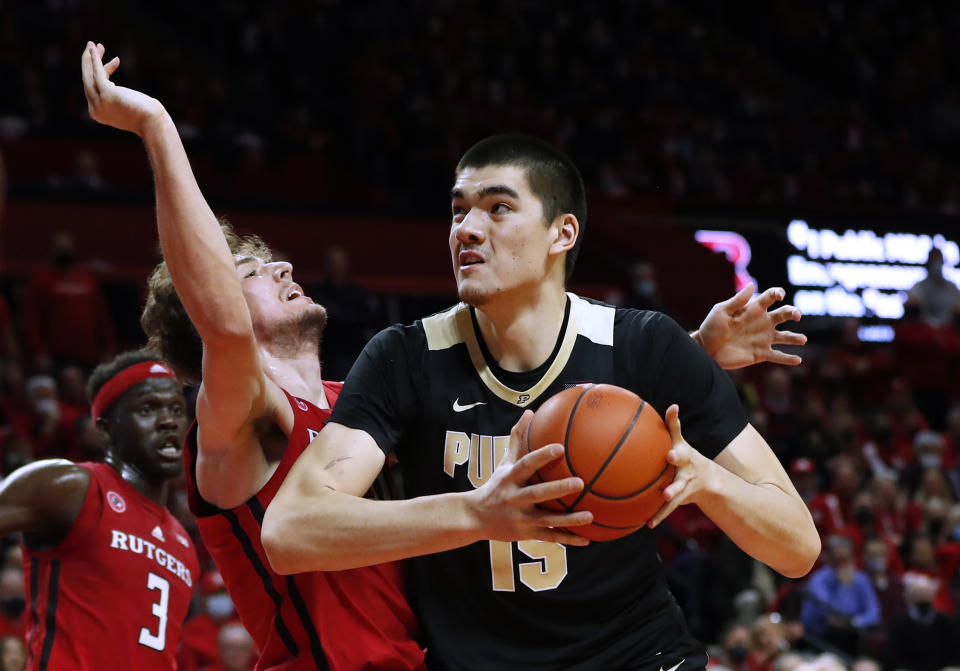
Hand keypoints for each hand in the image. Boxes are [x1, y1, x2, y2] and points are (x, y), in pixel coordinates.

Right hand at [81, 42, 165, 135]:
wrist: (153, 123)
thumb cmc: (147, 116)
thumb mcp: (127, 106)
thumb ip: (117, 99)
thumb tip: (114, 88)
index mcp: (99, 114)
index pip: (95, 89)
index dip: (104, 72)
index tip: (116, 61)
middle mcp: (95, 109)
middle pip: (88, 81)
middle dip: (89, 62)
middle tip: (93, 46)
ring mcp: (99, 102)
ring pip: (89, 76)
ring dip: (90, 58)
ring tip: (93, 44)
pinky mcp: (106, 93)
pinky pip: (97, 73)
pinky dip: (94, 60)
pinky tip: (94, 49)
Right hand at [468, 411, 592, 545]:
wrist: (474, 517)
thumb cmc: (496, 485)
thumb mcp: (503, 463)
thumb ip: (518, 439)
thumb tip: (530, 412)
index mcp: (510, 479)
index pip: (526, 465)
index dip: (542, 456)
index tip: (560, 447)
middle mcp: (514, 499)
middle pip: (537, 493)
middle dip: (558, 488)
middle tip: (580, 482)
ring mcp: (520, 519)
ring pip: (547, 519)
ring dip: (569, 519)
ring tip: (590, 515)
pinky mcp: (526, 535)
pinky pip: (549, 537)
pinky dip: (568, 538)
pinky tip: (588, 539)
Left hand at [647, 405, 716, 527]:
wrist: (706, 480)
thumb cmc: (685, 455)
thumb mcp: (681, 441)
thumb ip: (673, 425)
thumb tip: (673, 405)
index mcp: (684, 458)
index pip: (680, 455)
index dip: (676, 455)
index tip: (669, 455)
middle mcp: (686, 474)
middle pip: (680, 479)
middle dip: (674, 483)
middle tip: (666, 489)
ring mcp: (684, 488)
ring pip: (676, 495)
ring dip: (669, 500)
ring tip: (662, 502)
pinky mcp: (680, 500)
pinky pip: (668, 509)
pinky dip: (659, 516)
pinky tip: (647, 524)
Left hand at [694, 284, 806, 368]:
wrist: (705, 349)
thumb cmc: (711, 327)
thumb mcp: (721, 311)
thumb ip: (738, 300)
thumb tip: (752, 285)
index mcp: (753, 309)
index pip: (770, 297)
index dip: (777, 293)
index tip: (780, 296)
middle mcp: (762, 322)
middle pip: (783, 314)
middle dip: (793, 312)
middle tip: (796, 315)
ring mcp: (763, 338)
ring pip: (785, 337)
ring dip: (796, 338)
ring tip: (802, 339)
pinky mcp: (761, 354)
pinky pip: (778, 356)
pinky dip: (788, 358)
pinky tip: (798, 360)